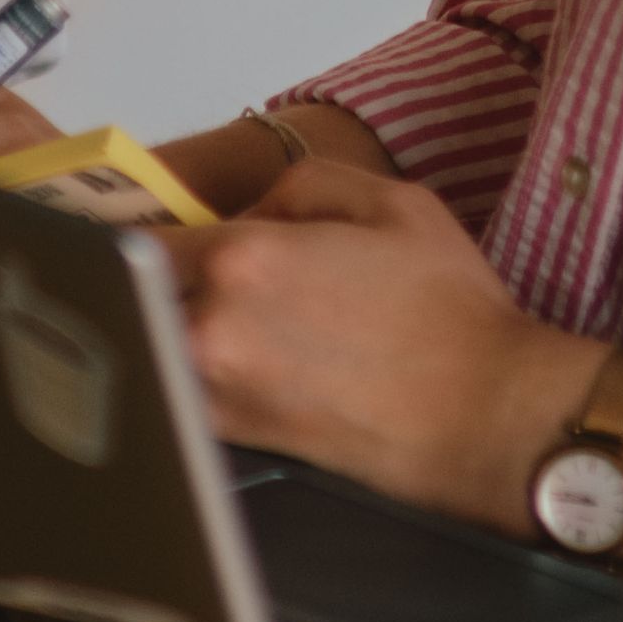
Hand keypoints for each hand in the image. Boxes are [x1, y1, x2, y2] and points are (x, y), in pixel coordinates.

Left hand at [175, 134, 605, 524]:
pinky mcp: (235, 437)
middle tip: (195, 271)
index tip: (142, 232)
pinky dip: (196, 369)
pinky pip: (182, 388)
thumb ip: (297, 184)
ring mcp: (217, 391)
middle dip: (158, 278)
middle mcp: (212, 326)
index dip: (140, 231)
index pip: (139, 236)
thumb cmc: (448, 310)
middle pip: (139, 292)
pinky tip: (254, 357)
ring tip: (240, 317)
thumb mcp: (389, 199)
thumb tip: (244, 213)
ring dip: (174, 325)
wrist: (483, 416)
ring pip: (156, 343)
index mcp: (243, 257)